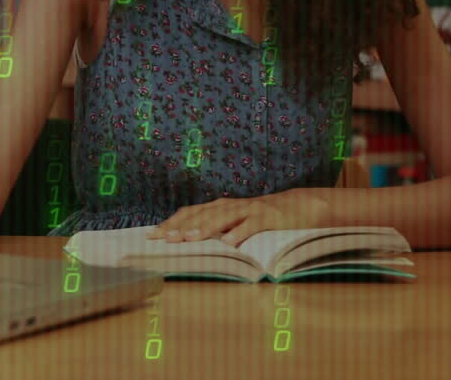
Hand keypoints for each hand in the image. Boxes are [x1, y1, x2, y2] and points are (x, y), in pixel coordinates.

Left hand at [145, 189, 331, 246]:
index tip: (152, 236)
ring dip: (205, 228)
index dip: (171, 223)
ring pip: (223, 217)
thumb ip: (216, 229)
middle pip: (201, 214)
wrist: (298, 206)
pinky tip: (229, 243)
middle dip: (181, 227)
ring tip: (190, 239)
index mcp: (220, 207)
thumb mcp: (235, 222)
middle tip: (165, 239)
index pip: (190, 213)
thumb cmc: (261, 219)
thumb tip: (188, 244)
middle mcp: (231, 205)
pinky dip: (239, 233)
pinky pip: (251, 225)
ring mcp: (249, 209)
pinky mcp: (267, 217)